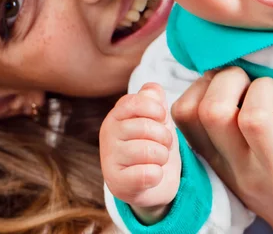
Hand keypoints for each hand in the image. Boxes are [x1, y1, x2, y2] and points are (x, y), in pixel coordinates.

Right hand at [100, 83, 180, 223]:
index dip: (156, 110)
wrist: (150, 183)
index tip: (162, 119)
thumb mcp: (156, 118)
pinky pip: (147, 174)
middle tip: (165, 144)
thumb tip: (153, 89)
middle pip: (145, 127)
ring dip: (162, 156)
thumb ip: (154, 99)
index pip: (135, 102)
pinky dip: (157, 175)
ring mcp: (109, 158)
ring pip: (148, 151)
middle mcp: (107, 134)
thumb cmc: (152, 144)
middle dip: (164, 137)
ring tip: (159, 159)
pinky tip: (152, 174)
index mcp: (116, 114)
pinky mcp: (116, 183)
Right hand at [172, 68, 272, 233]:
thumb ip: (225, 137)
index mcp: (224, 166)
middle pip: (213, 112)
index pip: (185, 117)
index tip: (221, 81)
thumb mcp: (241, 172)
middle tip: (252, 84)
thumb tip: (218, 76)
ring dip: (267, 89)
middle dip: (231, 79)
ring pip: (254, 117)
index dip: (198, 85)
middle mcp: (248, 172)